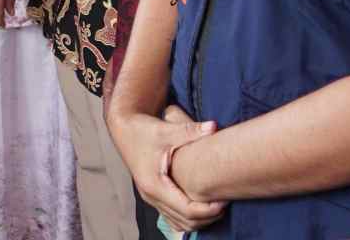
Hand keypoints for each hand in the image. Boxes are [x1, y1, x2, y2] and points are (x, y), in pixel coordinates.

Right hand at [112, 106, 223, 232]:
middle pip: (185, 221)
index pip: (187, 210)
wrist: (123, 128)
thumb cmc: (142, 129)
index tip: (225, 200)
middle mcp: (150, 195)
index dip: (209, 209)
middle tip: (226, 203)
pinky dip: (188, 218)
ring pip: (179, 223)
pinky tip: (201, 208)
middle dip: (208, 217)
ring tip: (217, 206)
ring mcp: (150, 197)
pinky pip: (172, 217)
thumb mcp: (166, 130)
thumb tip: (214, 126)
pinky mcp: (152, 195)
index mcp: (154, 184)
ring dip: (199, 220)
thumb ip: (191, 131)